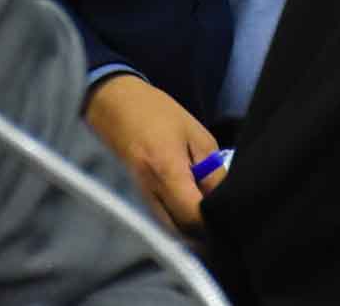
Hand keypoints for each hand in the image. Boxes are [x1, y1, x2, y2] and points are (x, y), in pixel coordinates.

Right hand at [83, 73, 225, 235]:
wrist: (112, 104)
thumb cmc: (157, 113)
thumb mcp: (196, 135)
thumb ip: (212, 172)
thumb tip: (221, 201)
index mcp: (165, 170)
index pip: (192, 216)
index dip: (212, 222)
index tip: (228, 215)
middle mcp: (147, 192)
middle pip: (179, 233)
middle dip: (201, 232)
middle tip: (219, 218)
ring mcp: (135, 200)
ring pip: (167, 233)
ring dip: (187, 231)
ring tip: (202, 213)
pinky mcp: (130, 201)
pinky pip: (155, 224)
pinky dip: (172, 224)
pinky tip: (184, 211)